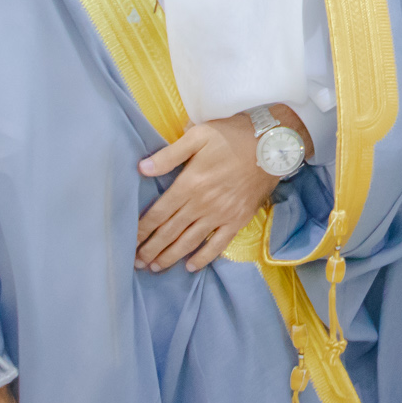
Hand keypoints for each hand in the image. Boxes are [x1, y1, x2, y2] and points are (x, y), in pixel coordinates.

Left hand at [135, 106, 306, 272]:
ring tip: (155, 267)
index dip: (142, 229)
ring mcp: (221, 215)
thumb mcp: (198, 135)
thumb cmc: (232, 136)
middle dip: (151, 248)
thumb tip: (141, 169)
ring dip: (170, 256)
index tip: (129, 240)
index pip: (159, 212)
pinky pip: (217, 245)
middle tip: (137, 262)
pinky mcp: (237, 220)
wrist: (272, 144)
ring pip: (190, 242)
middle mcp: (202, 204)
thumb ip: (169, 154)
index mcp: (190, 184)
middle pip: (170, 232)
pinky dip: (203, 258)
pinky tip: (190, 266)